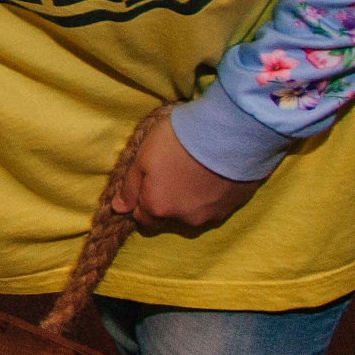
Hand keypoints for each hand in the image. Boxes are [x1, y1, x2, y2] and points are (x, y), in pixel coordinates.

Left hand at [110, 110, 262, 235]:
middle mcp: (186, 219)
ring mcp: (213, 215)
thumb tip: (119, 209)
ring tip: (195, 174)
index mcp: (159, 208)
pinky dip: (212, 196)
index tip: (148, 185)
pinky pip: (217, 206)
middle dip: (167, 203)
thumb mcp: (142, 158)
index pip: (144, 220)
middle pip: (170, 218)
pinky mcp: (235, 207)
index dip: (142, 204)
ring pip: (194, 214)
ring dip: (191, 201)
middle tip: (172, 176)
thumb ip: (130, 188)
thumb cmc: (177, 142)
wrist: (227, 133)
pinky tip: (214, 175)